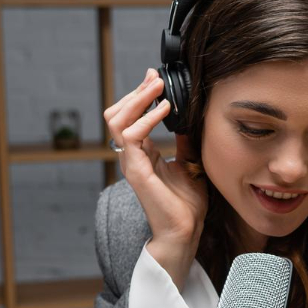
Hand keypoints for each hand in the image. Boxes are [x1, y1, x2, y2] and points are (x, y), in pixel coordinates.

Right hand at [104, 69, 207, 284]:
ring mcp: (131, 162)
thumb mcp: (190, 163)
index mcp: (142, 152)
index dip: (141, 94)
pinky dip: (146, 119)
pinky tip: (164, 111)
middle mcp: (132, 155)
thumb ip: (183, 143)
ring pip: (117, 120)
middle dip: (135, 92)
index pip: (131, 115)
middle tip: (154, 79)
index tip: (155, 78)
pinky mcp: (136, 170)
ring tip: (158, 90)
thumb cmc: (186, 203)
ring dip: (137, 100)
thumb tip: (186, 121)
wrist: (186, 230)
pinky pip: (131, 137)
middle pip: (117, 113)